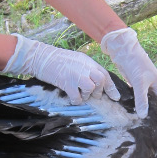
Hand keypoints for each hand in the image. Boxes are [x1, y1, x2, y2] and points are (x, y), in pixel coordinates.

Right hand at [4, 33, 119, 104]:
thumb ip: (86, 69)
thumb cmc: (56, 60)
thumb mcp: (76, 60)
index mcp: (88, 61)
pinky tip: (72, 98)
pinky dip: (77, 100)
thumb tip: (94, 83)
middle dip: (100, 91)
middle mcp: (84, 67)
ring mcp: (76, 74)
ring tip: (81, 96)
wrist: (40, 57)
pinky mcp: (67, 82)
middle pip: (101, 80)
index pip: (105, 74)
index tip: (115, 97)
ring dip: (87, 96)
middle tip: (93, 96)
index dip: (111, 88)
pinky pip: (77, 97)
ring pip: (91, 88)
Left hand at [100, 28, 156, 116]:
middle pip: (154, 103)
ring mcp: (143, 85)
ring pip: (144, 100)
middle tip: (145, 125)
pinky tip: (129, 110)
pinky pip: (136, 96)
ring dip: (141, 107)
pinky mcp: (134, 84)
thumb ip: (141, 100)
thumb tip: (143, 116)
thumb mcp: (139, 83)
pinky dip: (134, 102)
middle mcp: (153, 86)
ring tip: (136, 120)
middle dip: (150, 112)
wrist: (124, 50)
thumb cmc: (135, 63)